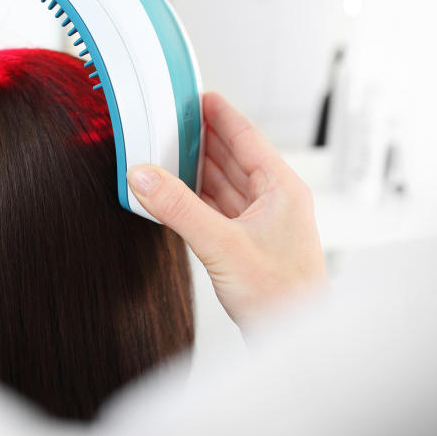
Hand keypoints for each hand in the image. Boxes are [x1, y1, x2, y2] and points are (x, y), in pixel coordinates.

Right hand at [128, 93, 326, 330]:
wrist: (293, 339)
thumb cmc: (281, 297)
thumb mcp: (221, 245)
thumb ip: (178, 208)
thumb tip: (143, 176)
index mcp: (282, 188)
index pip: (247, 137)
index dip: (221, 115)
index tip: (198, 96)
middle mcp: (275, 201)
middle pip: (233, 158)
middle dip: (203, 139)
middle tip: (172, 121)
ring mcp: (262, 223)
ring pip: (224, 184)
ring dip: (197, 170)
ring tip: (166, 153)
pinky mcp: (248, 244)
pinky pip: (218, 209)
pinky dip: (196, 200)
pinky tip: (175, 195)